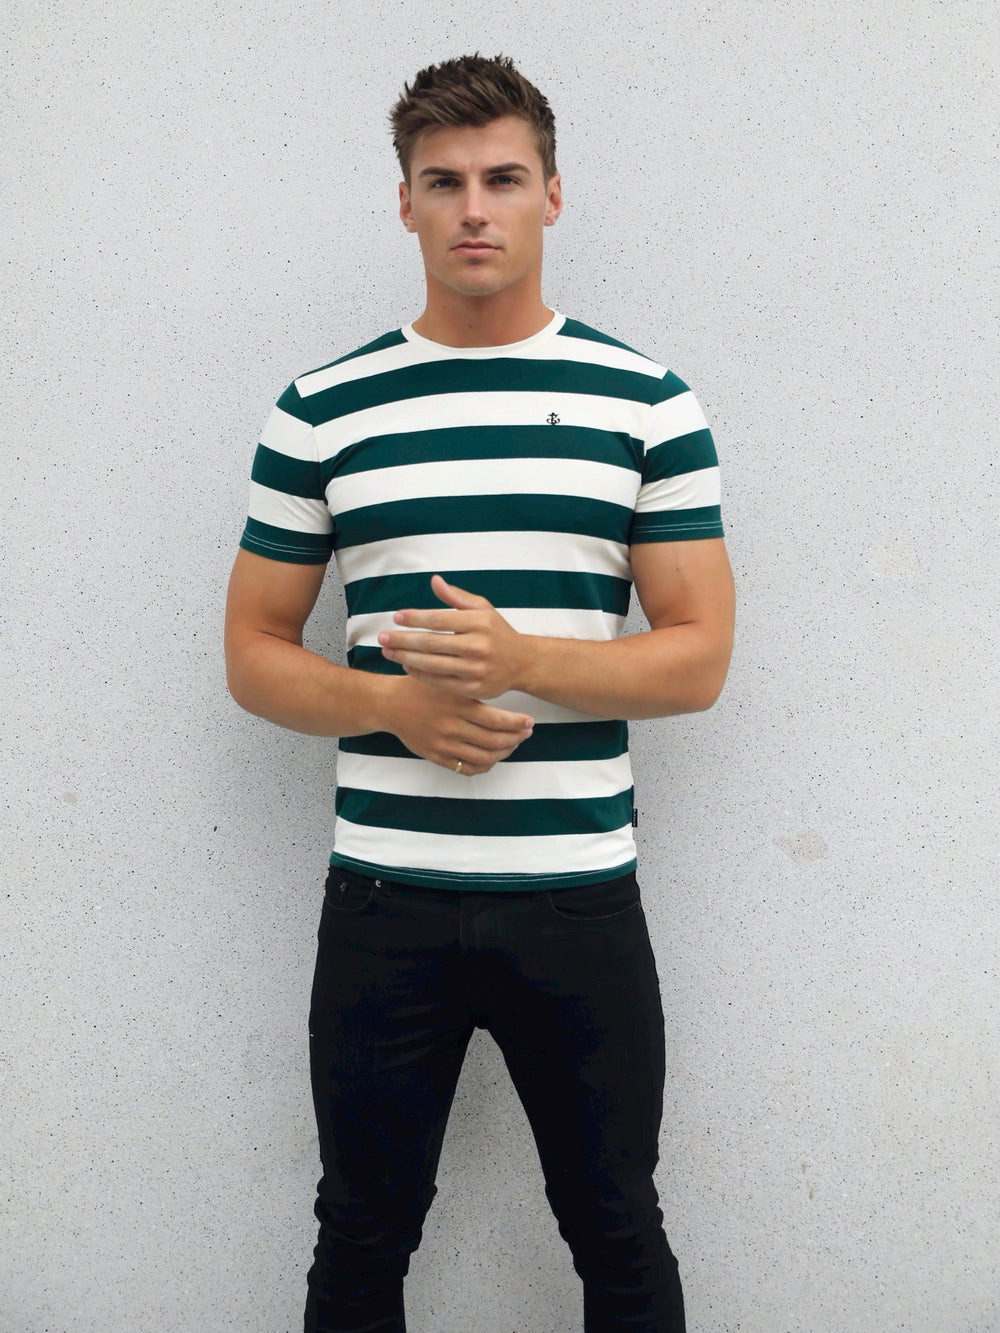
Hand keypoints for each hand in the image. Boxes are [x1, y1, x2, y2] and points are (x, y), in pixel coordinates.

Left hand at [378, 575, 530, 699]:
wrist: (522, 663)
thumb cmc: (497, 632)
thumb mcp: (483, 609)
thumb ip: (456, 597)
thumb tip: (434, 581)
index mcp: (479, 622)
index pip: (439, 619)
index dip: (415, 618)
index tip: (396, 617)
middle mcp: (479, 646)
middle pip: (431, 643)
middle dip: (403, 640)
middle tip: (382, 637)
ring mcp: (476, 670)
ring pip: (432, 664)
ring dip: (406, 658)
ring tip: (388, 652)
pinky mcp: (473, 689)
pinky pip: (440, 682)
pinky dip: (420, 674)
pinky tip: (406, 665)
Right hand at [383, 674, 533, 776]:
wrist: (389, 703)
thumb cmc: (422, 687)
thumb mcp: (448, 680)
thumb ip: (472, 687)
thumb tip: (503, 690)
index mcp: (458, 705)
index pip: (497, 720)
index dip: (518, 724)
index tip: (529, 722)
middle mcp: (451, 726)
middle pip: (494, 742)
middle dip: (516, 739)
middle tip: (525, 733)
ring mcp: (443, 744)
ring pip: (483, 758)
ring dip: (503, 754)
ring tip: (512, 745)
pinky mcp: (435, 756)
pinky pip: (465, 769)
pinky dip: (484, 766)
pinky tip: (492, 757)